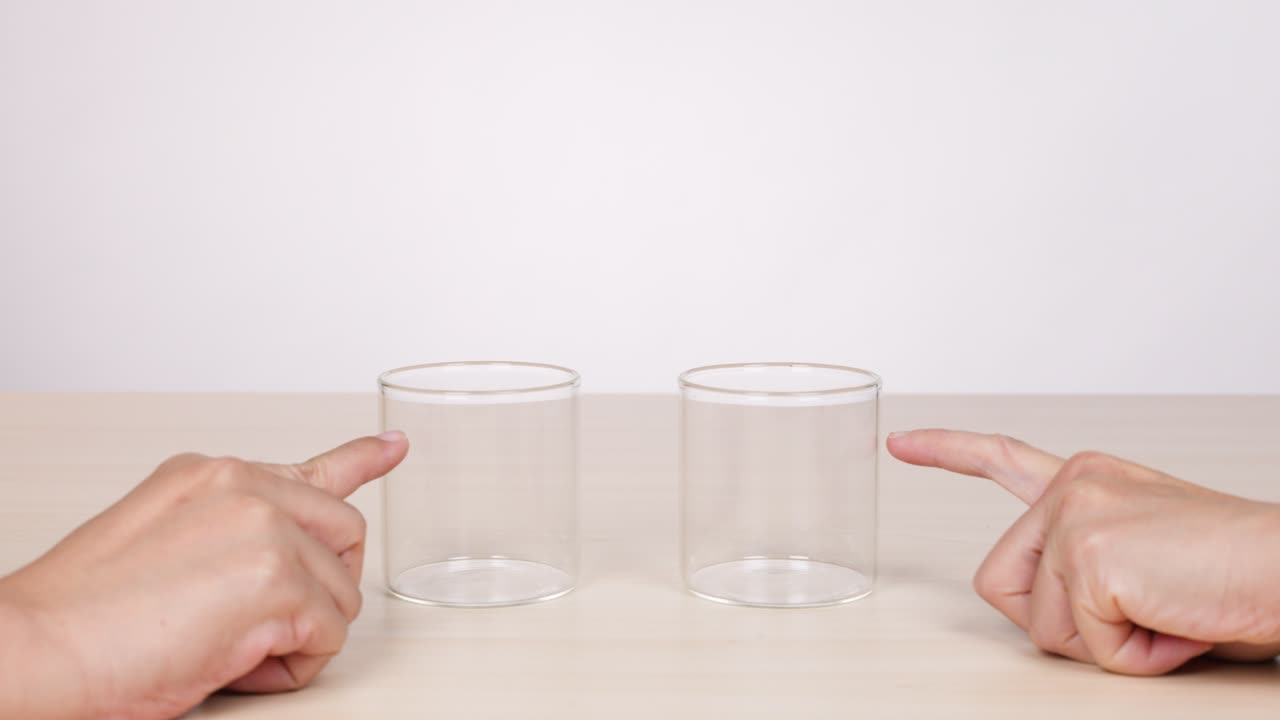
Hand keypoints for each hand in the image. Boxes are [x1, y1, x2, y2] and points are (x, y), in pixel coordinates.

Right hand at [0, 432, 407, 718]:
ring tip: (228, 646)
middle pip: (344, 536)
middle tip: (264, 620)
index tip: (396, 446)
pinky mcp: (278, 580)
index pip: (314, 466)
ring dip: (300, 634)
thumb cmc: (86, 615)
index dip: (362, 459)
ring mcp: (266, 528)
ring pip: (342, 593)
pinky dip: (293, 667)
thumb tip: (288, 558)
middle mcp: (248, 488)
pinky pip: (330, 636)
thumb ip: (233, 531)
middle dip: (320, 586)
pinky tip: (236, 664)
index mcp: (215, 475)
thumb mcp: (164, 541)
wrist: (36, 650)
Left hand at [888, 429, 1279, 674]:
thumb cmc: (1234, 573)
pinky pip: (1087, 646)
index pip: (1000, 460)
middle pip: (1001, 586)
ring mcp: (1076, 517)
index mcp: (1087, 480)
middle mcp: (1073, 486)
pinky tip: (1175, 621)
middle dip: (1062, 622)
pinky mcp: (1091, 557)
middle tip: (1140, 607)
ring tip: (1168, 610)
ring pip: (1040, 626)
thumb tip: (1046, 607)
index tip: (898, 442)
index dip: (945, 453)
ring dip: (1107, 643)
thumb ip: (1084, 565)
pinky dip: (1136, 657)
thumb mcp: (1145, 557)